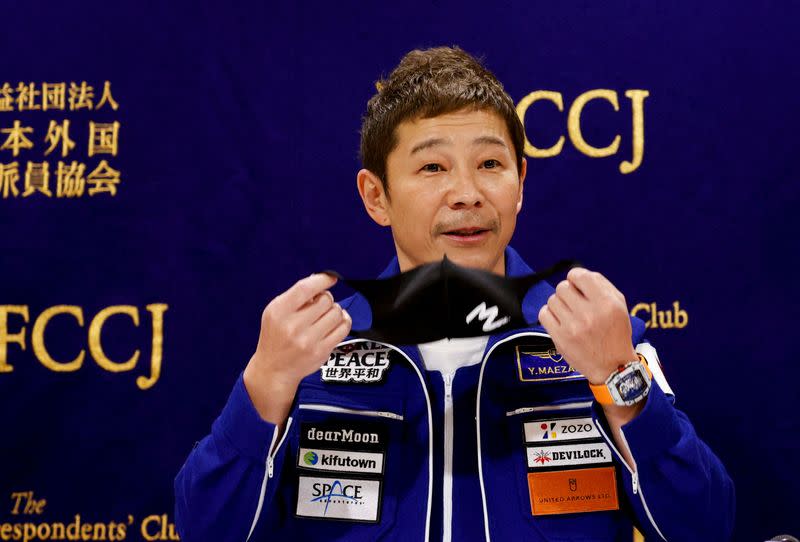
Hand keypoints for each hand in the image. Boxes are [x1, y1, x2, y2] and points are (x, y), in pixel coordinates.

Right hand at [244, 273, 351, 422]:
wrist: (274, 369)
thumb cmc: (275, 337)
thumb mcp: (275, 312)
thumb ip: (295, 296)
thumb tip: (319, 280)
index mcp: (279, 312)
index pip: (305, 288)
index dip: (322, 279)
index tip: (330, 278)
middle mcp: (292, 326)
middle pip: (325, 300)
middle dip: (326, 299)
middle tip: (320, 305)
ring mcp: (308, 340)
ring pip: (336, 313)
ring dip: (334, 311)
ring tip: (326, 316)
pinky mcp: (321, 351)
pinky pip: (343, 328)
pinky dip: (343, 321)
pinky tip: (336, 322)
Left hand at [537, 267, 636, 384]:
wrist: (613, 367)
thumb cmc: (616, 333)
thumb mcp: (619, 306)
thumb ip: (601, 285)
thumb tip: (578, 273)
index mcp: (607, 303)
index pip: (580, 276)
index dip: (576, 277)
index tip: (577, 285)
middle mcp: (590, 313)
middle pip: (563, 287)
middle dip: (568, 292)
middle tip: (575, 303)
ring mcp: (573, 327)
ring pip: (552, 300)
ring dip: (559, 304)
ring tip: (569, 314)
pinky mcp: (560, 338)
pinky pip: (544, 314)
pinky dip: (549, 315)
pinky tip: (559, 320)